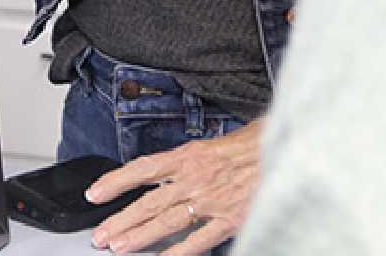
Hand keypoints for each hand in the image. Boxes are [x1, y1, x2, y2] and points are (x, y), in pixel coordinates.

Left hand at [88, 119, 263, 254]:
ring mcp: (212, 201)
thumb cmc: (257, 144)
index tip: (95, 193)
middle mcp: (196, 178)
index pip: (143, 169)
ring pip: (166, 223)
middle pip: (149, 202)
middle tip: (101, 234)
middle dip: (120, 219)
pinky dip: (176, 254)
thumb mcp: (219, 140)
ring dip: (138, 236)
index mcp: (191, 155)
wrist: (289, 150)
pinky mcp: (229, 220)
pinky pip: (197, 241)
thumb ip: (195, 156)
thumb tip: (173, 167)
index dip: (115, 182)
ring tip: (119, 247)